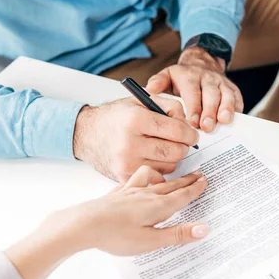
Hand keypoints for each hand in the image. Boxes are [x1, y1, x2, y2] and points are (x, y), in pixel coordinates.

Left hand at [59, 166, 208, 255]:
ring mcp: (130, 192)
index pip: (182, 196)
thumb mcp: (151, 240)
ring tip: (169, 177)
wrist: (84, 224)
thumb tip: (204, 229)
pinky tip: (138, 182)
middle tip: (198, 174)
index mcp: (157, 207)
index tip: (205, 180)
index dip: (195, 189)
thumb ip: (178, 234)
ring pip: (153, 180)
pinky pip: (133, 180)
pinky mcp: (116, 194)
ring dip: (164, 177)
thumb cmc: (116, 235)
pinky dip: (142, 178)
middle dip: (186, 180)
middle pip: (171, 186)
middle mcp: (146, 195)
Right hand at [73, 96, 198, 181]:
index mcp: (135, 120)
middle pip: (176, 152)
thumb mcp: (141, 101)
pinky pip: (156, 176)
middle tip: (180, 142)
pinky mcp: (125, 176)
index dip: (190, 133)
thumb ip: (169, 107)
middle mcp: (130, 143)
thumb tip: (189, 125)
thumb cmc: (117, 117)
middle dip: (183, 147)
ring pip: (169, 166)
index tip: (192, 135)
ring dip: (172, 158)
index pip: (177, 130)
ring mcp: (127, 163)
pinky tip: (153, 159)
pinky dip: (160, 169)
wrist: (86, 134)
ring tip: (162, 148)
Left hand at [146, 47, 242, 132]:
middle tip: (207, 127)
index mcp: (189, 76)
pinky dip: (238, 109)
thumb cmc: (182, 77)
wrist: (201, 62)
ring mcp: (222, 83)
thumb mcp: (167, 76)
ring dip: (226, 109)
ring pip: (227, 95)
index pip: (192, 92)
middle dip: (210, 111)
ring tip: (224, 121)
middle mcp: (207, 78)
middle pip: (211, 95)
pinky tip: (236, 120)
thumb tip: (150, 89)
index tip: (193, 122)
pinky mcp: (233, 89)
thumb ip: (159, 82)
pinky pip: (238, 98)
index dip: (194, 108)